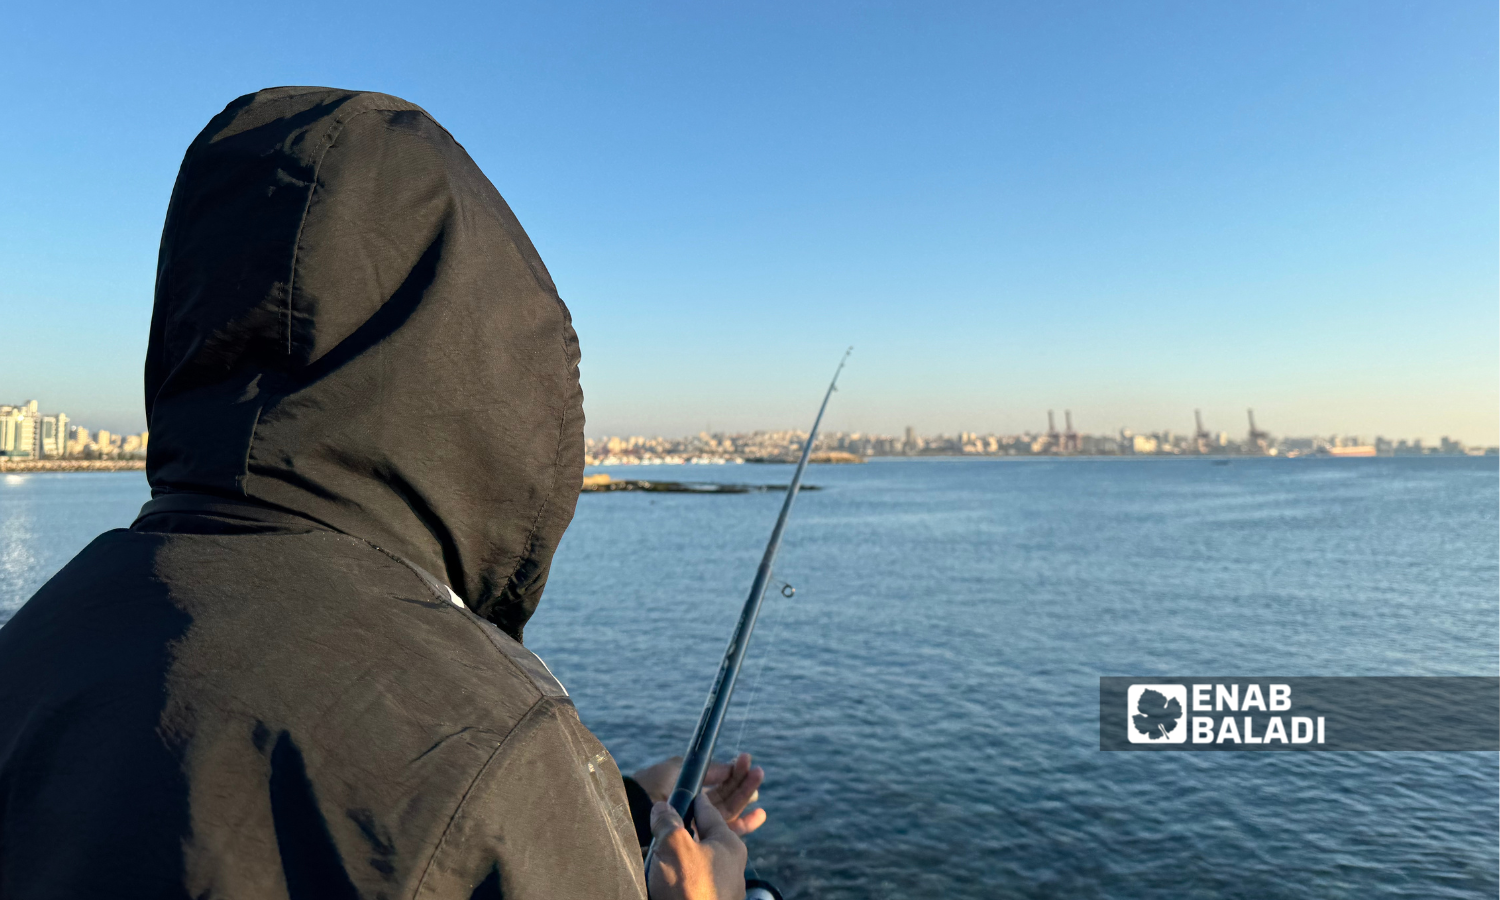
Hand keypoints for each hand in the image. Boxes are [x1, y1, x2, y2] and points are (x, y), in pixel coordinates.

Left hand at [632, 753, 766, 834]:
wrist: (635, 810)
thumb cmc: (651, 787)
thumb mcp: (678, 770)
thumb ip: (706, 769)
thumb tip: (729, 767)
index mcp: (689, 789)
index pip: (717, 780)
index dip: (733, 771)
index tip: (746, 761)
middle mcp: (696, 807)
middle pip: (726, 794)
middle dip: (743, 782)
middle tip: (758, 771)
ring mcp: (699, 824)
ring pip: (730, 810)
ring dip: (746, 796)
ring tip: (760, 784)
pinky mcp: (702, 840)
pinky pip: (727, 832)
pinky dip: (745, 824)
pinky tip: (759, 814)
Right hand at [648, 793, 746, 899]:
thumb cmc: (690, 891)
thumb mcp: (674, 846)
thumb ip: (667, 822)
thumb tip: (662, 808)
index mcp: (729, 844)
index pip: (708, 811)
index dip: (691, 800)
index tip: (683, 794)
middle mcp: (731, 865)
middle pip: (701, 838)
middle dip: (680, 833)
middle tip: (661, 829)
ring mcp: (722, 887)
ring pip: (695, 862)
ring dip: (675, 858)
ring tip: (656, 857)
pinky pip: (691, 881)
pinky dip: (677, 878)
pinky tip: (663, 881)